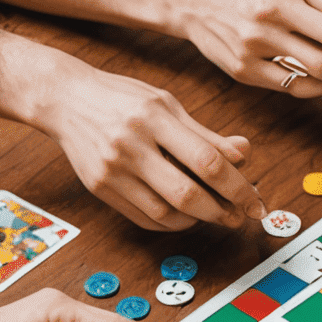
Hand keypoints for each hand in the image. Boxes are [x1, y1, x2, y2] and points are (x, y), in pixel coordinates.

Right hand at [38, 60, 265, 231]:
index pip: (207, 161)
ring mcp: (112, 170)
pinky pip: (144, 218)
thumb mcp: (167, 104)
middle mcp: (130, 145)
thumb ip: (205, 134)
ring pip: (165, 212)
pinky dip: (171, 222)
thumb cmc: (123, 99)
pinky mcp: (99, 188)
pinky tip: (185, 215)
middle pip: (186, 194)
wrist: (65, 100)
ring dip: (197, 220)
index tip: (256, 201)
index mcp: (154, 118)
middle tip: (239, 216)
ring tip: (214, 213)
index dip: (238, 187)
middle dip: (221, 211)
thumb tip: (245, 154)